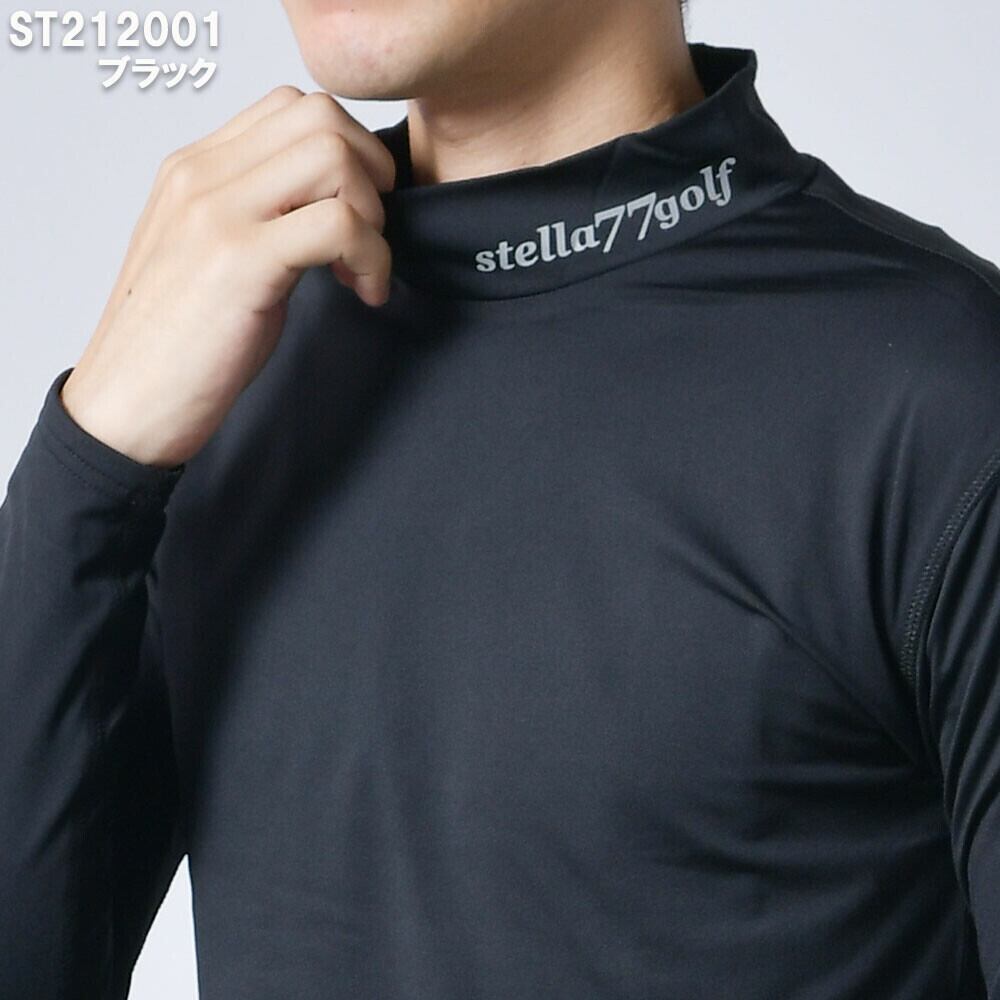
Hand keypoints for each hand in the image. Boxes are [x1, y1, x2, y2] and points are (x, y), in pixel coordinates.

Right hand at [60, 85, 396, 468]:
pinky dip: (372, 258)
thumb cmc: (178, 346)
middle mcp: (202, 176)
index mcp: (195, 169)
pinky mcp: (240, 261)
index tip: (354, 213)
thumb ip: (260, 216)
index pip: (291, 106)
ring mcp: (217, 213)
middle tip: (370, 236)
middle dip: (371, 175)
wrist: (127, 407)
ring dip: (372, 215)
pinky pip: (339, 225)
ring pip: (334, 157)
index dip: (347, 152)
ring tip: (362, 270)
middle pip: (321, 116)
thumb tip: (333, 205)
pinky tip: (364, 293)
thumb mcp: (215, 259)